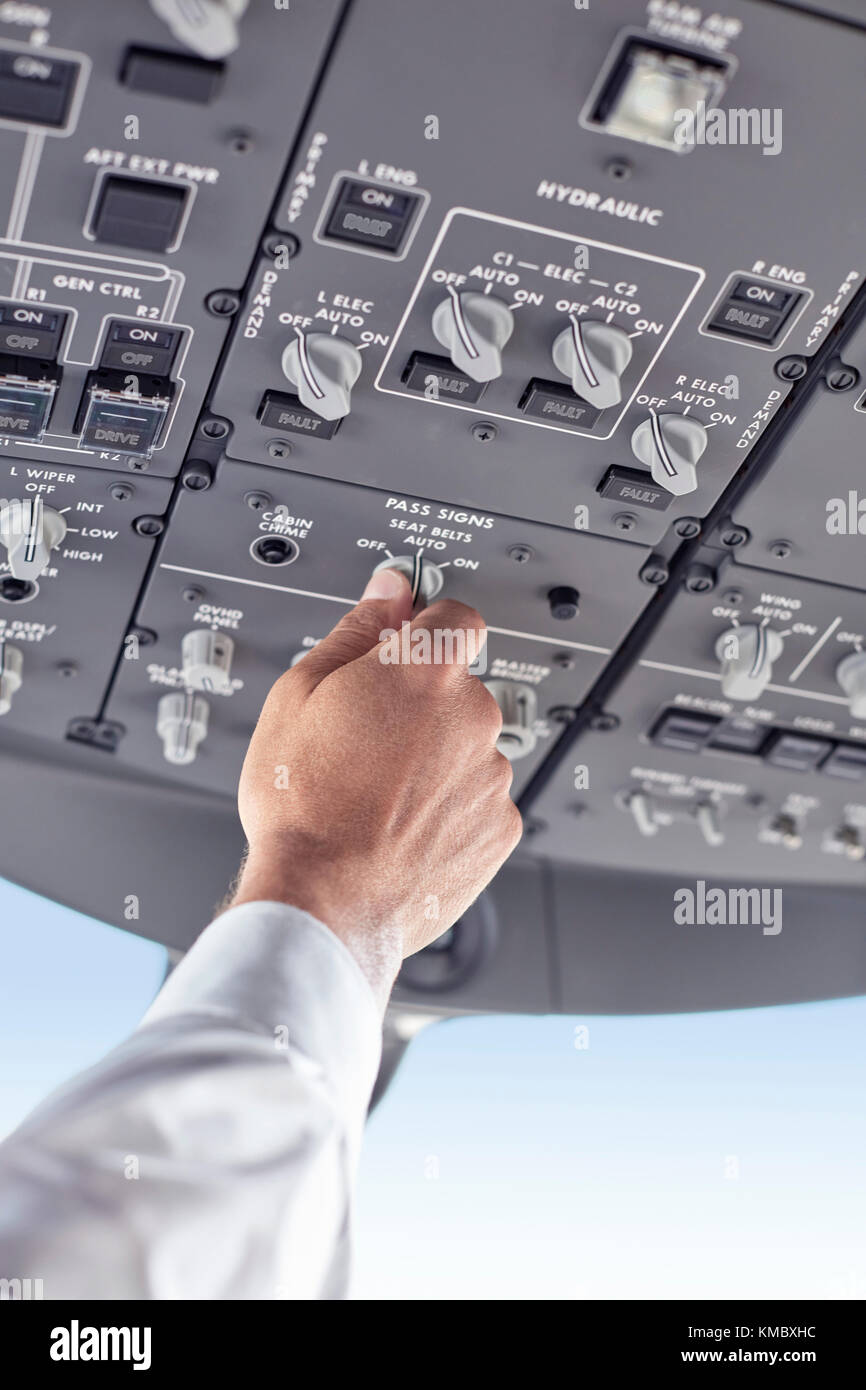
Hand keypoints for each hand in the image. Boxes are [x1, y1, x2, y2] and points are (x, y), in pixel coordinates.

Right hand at [232, 566, 522, 1004]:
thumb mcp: (298, 694)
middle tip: (365, 742)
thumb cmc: (303, 804)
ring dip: (436, 761)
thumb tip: (388, 593)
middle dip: (421, 706)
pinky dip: (450, 810)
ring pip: (467, 749)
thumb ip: (356, 630)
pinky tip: (401, 826)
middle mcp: (474, 716)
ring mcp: (492, 775)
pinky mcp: (501, 828)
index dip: (424, 629)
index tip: (401, 647)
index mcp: (426, 670)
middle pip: (458, 689)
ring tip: (377, 794)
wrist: (324, 900)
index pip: (454, 616)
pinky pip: (478, 802)